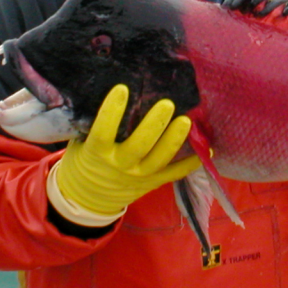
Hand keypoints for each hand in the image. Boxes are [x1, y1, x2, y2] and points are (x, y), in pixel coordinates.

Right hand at [51, 84, 201, 221]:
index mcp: (97, 153)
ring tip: (186, 120)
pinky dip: (191, 163)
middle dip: (155, 124)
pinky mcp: (152, 183)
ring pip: (160, 159)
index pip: (104, 131)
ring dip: (174, 139)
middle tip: (167, 104)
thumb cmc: (84, 161)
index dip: (112, 111)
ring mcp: (138, 176)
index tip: (122, 89)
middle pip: (140, 145)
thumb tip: (106, 91)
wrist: (86, 198)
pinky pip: (174, 174)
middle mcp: (120, 165)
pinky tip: (206, 150)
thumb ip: (94, 125)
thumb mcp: (81, 143)